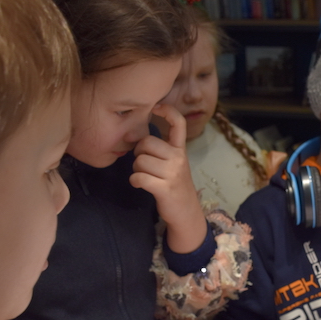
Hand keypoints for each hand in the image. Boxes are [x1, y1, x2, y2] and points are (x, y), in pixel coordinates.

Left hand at [130, 102, 206, 253]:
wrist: (186, 212)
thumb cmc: (174, 185)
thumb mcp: (173, 164)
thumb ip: (160, 149)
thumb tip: (134, 136)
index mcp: (181, 150)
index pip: (178, 123)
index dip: (167, 111)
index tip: (156, 107)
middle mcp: (178, 158)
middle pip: (146, 143)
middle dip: (138, 153)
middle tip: (144, 164)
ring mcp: (172, 173)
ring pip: (140, 161)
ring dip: (136, 169)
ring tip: (145, 176)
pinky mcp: (164, 188)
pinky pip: (138, 177)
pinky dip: (135, 181)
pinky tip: (140, 184)